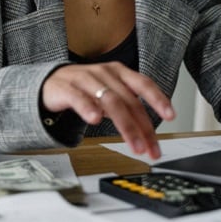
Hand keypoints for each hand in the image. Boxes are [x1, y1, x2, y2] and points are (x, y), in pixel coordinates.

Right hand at [41, 62, 175, 158]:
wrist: (49, 83)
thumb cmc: (84, 89)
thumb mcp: (109, 94)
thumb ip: (128, 107)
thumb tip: (149, 131)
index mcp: (118, 73)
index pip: (143, 84)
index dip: (158, 99)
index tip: (171, 115)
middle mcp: (104, 74)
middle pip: (128, 100)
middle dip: (143, 127)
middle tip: (150, 148)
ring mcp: (85, 79)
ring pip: (110, 101)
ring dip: (125, 126)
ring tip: (133, 144)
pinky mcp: (66, 88)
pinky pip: (79, 98)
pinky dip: (88, 108)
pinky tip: (95, 120)